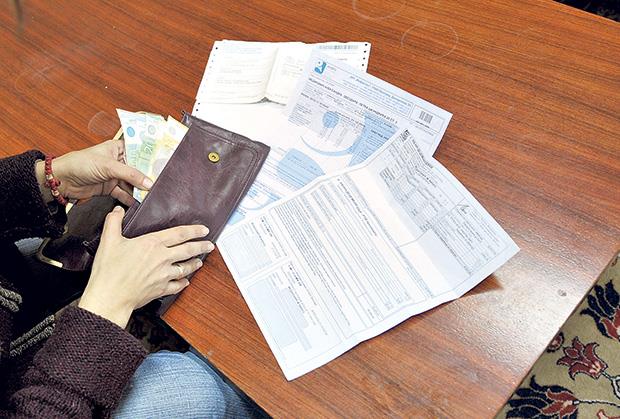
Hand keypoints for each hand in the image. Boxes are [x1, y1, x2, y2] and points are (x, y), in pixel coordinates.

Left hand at [35, 139, 151, 205]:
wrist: (61, 180)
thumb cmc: (79, 163)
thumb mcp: (108, 166)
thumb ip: (130, 175)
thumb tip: (149, 182)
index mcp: (118, 148)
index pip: (139, 151)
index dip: (151, 157)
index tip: (165, 163)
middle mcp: (118, 161)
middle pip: (139, 169)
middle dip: (148, 177)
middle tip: (160, 183)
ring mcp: (115, 175)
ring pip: (133, 183)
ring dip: (140, 189)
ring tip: (151, 195)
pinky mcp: (110, 187)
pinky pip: (125, 193)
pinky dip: (131, 198)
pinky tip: (138, 202)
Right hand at [78, 206, 213, 327]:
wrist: (110, 297)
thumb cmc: (109, 271)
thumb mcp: (109, 241)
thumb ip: (113, 222)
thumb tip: (117, 211)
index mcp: (152, 244)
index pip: (179, 234)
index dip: (194, 230)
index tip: (204, 230)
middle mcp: (162, 258)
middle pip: (188, 250)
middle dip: (201, 246)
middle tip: (210, 245)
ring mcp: (164, 275)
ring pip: (186, 267)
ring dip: (194, 264)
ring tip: (200, 261)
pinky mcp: (161, 289)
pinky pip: (177, 285)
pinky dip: (183, 282)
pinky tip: (185, 281)